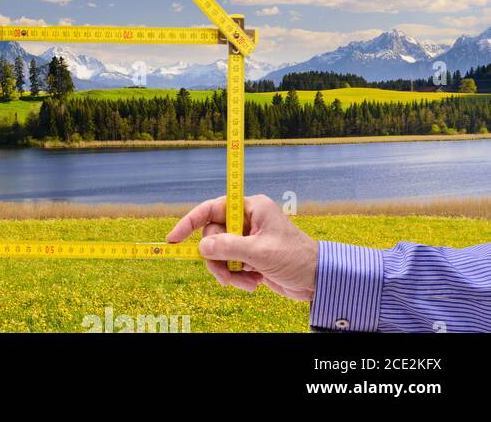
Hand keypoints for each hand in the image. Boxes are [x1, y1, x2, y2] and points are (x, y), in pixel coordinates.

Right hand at [166, 194, 317, 300]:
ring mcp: (247, 239)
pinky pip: (228, 265)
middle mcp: (247, 221)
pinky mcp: (249, 256)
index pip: (211, 209)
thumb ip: (228, 247)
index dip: (190, 223)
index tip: (173, 239)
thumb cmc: (296, 258)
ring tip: (244, 282)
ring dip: (227, 271)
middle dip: (217, 258)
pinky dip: (236, 277)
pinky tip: (253, 282)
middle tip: (225, 274)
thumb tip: (202, 247)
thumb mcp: (260, 252)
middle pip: (212, 236)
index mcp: (251, 208)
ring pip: (218, 253)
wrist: (318, 281)